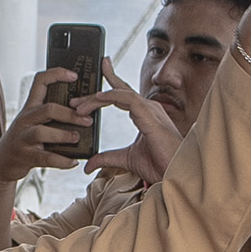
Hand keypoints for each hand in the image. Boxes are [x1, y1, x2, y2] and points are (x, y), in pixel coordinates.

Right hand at [0, 64, 105, 185]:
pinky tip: (73, 162)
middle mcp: (25, 119)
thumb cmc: (25, 139)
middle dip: (70, 114)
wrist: (2, 162)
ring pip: (42, 132)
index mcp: (30, 107)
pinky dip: (62, 161)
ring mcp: (23, 138)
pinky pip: (46, 158)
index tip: (74, 76)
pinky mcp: (25, 156)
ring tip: (77, 138)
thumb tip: (83, 110)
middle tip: (87, 120)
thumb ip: (51, 114)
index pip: (40, 81)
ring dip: (63, 135)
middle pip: (47, 109)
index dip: (57, 74)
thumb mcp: (33, 122)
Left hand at [86, 67, 177, 188]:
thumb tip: (88, 164)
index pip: (123, 94)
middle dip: (95, 92)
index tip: (94, 77)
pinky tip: (98, 98)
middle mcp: (148, 108)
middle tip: (75, 99)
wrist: (174, 174)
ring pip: (120, 94)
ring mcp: (150, 110)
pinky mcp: (150, 116)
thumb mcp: (126, 159)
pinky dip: (112, 96)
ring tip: (79, 106)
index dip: (109, 82)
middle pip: (118, 91)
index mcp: (144, 114)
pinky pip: (129, 99)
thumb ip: (107, 158)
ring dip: (97, 98)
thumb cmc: (160, 165)